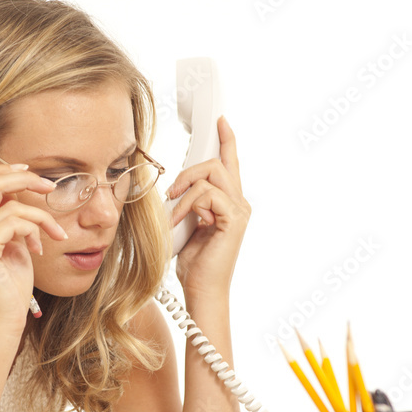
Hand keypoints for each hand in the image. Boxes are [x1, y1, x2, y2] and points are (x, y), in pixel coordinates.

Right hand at [0, 163, 67, 335]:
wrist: (1, 323)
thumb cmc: (9, 289)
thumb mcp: (12, 247)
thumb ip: (12, 223)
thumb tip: (22, 198)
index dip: (3, 172)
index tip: (29, 172)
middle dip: (23, 179)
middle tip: (49, 186)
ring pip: (8, 203)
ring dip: (40, 215)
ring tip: (55, 233)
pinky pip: (14, 222)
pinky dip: (34, 230)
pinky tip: (38, 250)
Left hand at [165, 116, 250, 299]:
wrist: (201, 291)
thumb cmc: (193, 263)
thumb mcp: (186, 224)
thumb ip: (188, 202)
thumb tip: (175, 187)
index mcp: (229, 202)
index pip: (229, 163)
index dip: (226, 140)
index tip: (220, 121)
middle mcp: (239, 202)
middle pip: (217, 163)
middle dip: (189, 168)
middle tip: (172, 190)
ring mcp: (239, 210)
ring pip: (211, 174)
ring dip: (185, 189)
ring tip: (172, 209)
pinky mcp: (233, 219)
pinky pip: (207, 194)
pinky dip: (187, 205)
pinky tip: (178, 220)